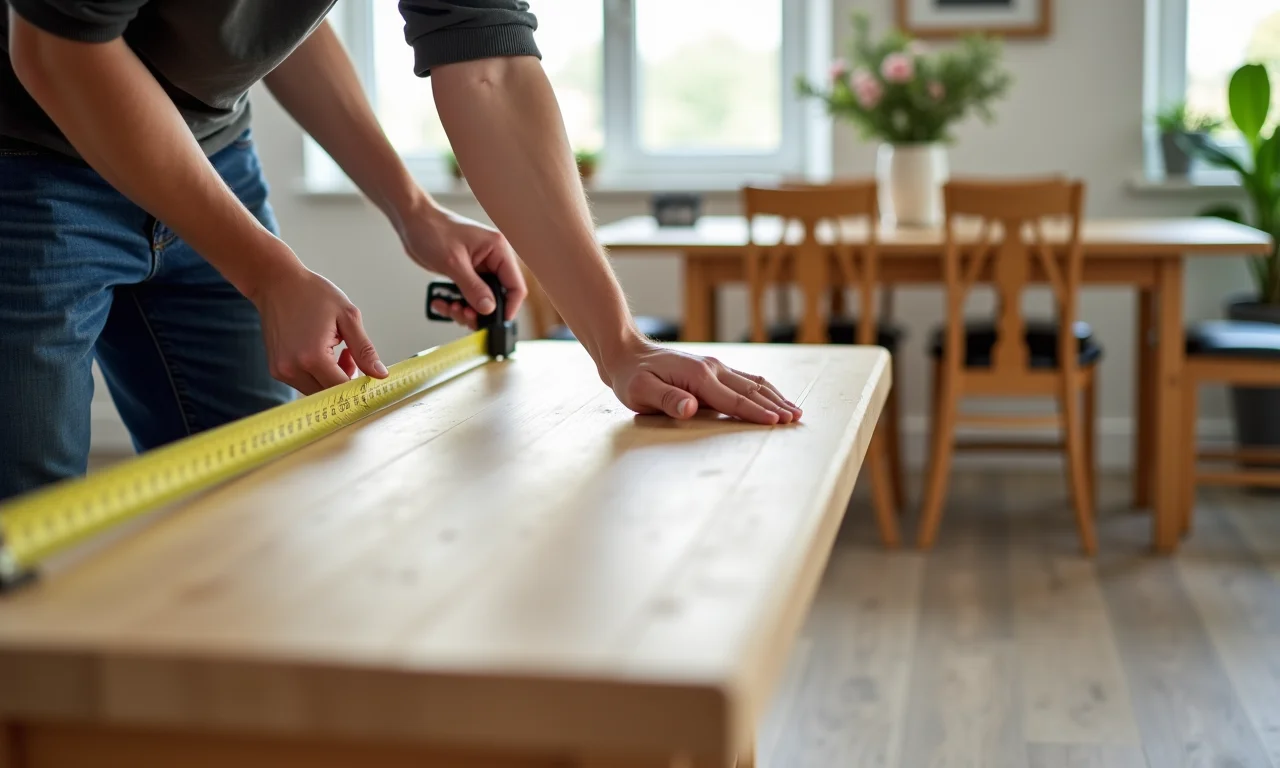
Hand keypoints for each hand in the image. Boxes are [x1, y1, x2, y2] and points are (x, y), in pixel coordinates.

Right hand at [249, 263, 387, 394]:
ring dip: (332, 379)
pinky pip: (304, 383)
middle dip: (346, 380)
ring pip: (317, 391)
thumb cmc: (312, 294)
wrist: (276, 283)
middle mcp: (293, 368)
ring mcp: (281, 371)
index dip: (360, 385)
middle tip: (351, 355)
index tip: (370, 376)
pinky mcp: (276, 370)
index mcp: (313, 357)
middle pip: (329, 394)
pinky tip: (321, 353)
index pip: (343, 389)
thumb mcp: (347, 316)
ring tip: (338, 351)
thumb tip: (380, 375)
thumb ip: (364, 349)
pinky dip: (317, 375)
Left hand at [398, 200, 526, 328]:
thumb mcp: (453, 263)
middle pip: (498, 297)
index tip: (494, 323)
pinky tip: (441, 302)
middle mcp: (493, 258)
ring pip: (482, 300)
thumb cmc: (432, 231)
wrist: (412, 221)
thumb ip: (473, 288)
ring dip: (466, 310)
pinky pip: (468, 296)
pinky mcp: (467, 273)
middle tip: (463, 316)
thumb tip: (489, 309)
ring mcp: (480, 267)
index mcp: (498, 249)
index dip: (508, 307)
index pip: (515, 285)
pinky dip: (456, 303)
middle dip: (480, 311)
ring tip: (449, 308)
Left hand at [603, 338, 802, 424]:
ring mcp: (715, 367)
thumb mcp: (641, 391)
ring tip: (795, 411)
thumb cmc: (632, 378)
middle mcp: (713, 369)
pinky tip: (774, 399)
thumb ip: (666, 400)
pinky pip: (746, 380)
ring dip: (775, 397)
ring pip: (753, 383)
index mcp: (698, 376)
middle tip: (796, 421)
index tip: (776, 422)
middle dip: (775, 406)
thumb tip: (690, 408)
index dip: (755, 413)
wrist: (628, 354)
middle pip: (751, 391)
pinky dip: (764, 391)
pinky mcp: (714, 370)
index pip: (733, 399)